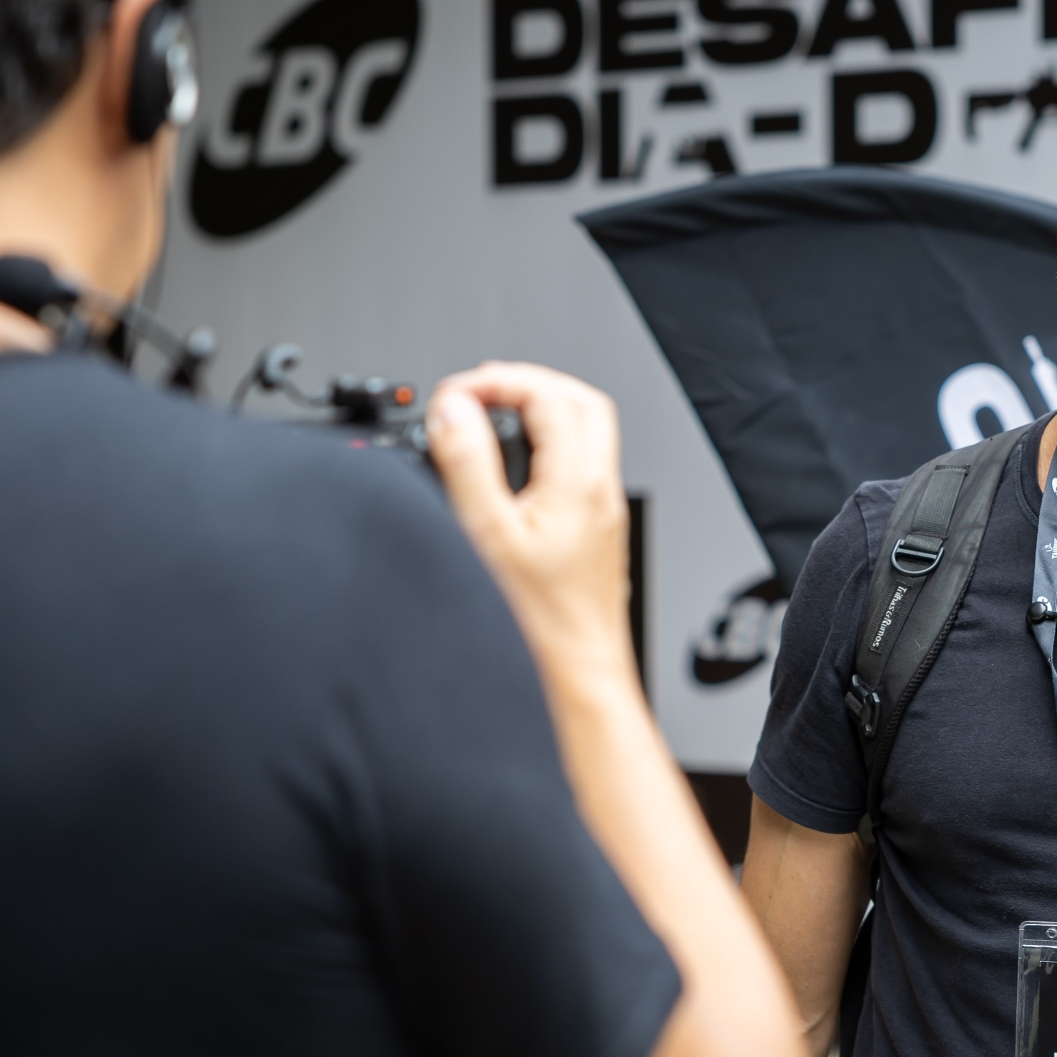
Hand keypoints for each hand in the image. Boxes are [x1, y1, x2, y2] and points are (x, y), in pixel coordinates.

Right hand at [426, 361, 632, 686]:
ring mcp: (602, 513)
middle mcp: (600, 492)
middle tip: (481, 391)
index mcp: (579, 481)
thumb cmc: (538, 624)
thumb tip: (453, 410)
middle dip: (528, 385)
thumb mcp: (486, 533)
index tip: (457, 394)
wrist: (576, 675)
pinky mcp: (595, 535)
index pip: (548, 395)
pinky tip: (510, 473)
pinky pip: (580, 469)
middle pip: (580, 402)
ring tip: (490, 420)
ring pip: (585, 434)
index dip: (498, 380)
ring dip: (540, 414)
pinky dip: (546, 450)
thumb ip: (467, 463)